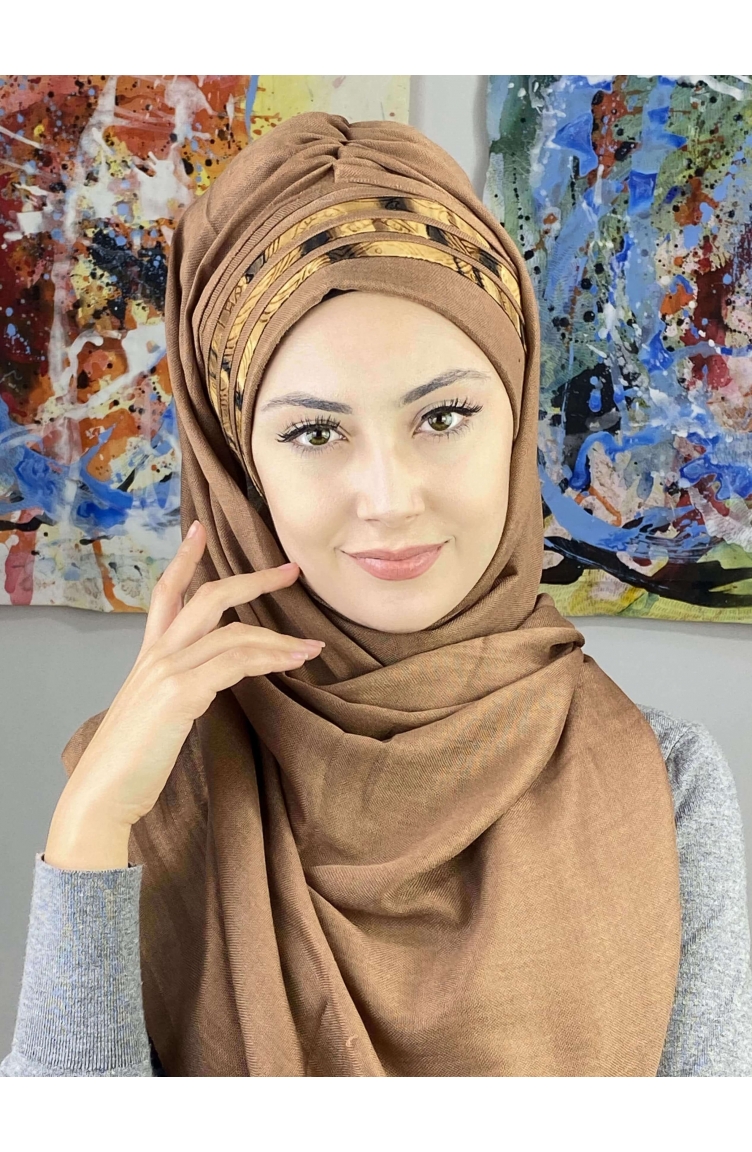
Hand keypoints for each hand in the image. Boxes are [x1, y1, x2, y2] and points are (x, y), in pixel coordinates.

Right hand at [44, 521, 322, 867]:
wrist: (101, 794)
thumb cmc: (130, 761)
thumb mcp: (154, 713)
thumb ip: (179, 687)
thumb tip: (211, 681)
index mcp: (148, 655)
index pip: (166, 593)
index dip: (184, 558)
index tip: (201, 529)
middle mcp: (157, 654)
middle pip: (210, 597)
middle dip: (254, 580)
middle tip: (290, 571)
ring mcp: (168, 670)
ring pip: (234, 632)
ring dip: (280, 638)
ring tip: (312, 647)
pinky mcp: (181, 693)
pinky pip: (236, 663)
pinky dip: (270, 659)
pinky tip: (293, 663)